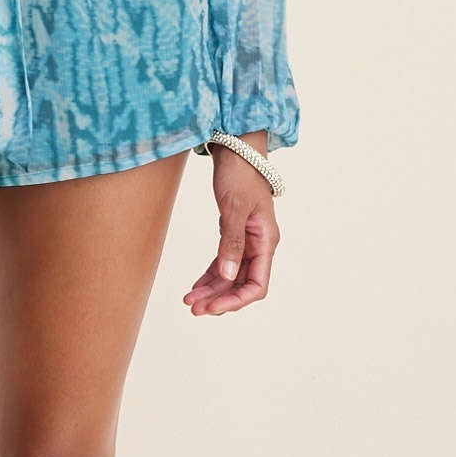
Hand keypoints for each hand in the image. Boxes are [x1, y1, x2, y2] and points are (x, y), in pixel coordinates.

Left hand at [184, 137, 279, 315]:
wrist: (236, 148)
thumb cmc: (239, 173)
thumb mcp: (233, 207)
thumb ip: (230, 243)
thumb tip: (226, 276)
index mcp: (266, 241)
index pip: (257, 284)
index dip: (236, 300)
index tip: (212, 308)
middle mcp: (259, 245)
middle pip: (242, 284)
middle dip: (219, 299)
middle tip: (193, 308)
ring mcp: (247, 240)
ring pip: (230, 275)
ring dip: (212, 290)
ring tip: (189, 301)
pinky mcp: (234, 234)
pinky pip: (223, 263)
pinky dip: (210, 276)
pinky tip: (195, 286)